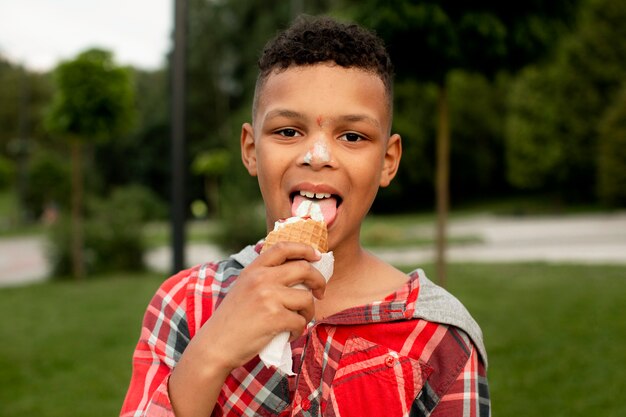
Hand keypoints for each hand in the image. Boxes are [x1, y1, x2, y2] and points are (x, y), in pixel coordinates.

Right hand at [184, 242, 325, 371]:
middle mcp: (261, 278)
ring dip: (308, 312)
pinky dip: (298, 330)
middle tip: (320, 293)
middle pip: (304, 269)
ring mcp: (268, 297)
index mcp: (253, 269)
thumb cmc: (233, 320)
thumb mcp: (244, 288)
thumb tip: (299, 272)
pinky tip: (288, 335)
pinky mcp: (274, 317)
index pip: (282, 247)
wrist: (216, 345)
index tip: (316, 256)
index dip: (304, 248)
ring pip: (306, 298)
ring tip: (298, 321)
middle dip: (319, 281)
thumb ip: (265, 277)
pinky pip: (300, 321)